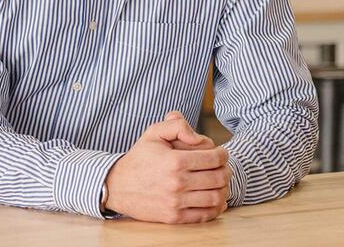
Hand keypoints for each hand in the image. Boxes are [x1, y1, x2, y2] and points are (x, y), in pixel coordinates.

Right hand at [105, 111, 231, 223]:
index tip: (221, 153)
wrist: (118, 186)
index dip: (223, 154)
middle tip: (224, 167)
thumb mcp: (154, 132)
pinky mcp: (174, 218)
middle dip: (226, 170)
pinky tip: (216, 199)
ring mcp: (176, 202)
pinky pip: (205, 215)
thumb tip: (197, 136)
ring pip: (216, 197)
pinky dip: (217, 208)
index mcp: (175, 161)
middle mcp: (177, 183)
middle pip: (219, 178)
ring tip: (220, 183)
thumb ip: (177, 125)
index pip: (214, 158)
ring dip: (224, 189)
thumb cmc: (140, 157)